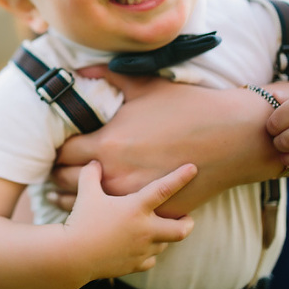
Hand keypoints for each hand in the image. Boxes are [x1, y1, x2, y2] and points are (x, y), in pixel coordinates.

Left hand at [53, 67, 288, 216]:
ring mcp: (134, 198)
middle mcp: (115, 175)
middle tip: (56, 169)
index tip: (55, 148)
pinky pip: (119, 220)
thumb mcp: (144, 86)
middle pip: (66, 183)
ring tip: (69, 193)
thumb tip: (78, 69)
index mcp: (107, 143)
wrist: (233, 136)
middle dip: (58, 174)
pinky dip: (107, 213)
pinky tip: (104, 207)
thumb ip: (107, 76)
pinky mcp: (155, 213)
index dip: (54, 151)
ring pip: (86, 208)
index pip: (61, 154)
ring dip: (75, 199)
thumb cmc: (187, 107)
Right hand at [64, 161, 196, 277]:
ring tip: (157, 229)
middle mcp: (145, 230)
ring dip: (164, 236)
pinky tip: (140, 248)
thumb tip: (94, 162)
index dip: (181, 177)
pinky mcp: (134, 265)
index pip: (164, 189)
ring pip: (165, 244)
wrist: (73, 256)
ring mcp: (142, 250)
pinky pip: (150, 260)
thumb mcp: (86, 193)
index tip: (193, 168)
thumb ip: (91, 174)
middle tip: (186, 217)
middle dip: (187, 222)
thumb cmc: (81, 221)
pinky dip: (149, 254)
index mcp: (136, 208)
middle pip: (181, 229)